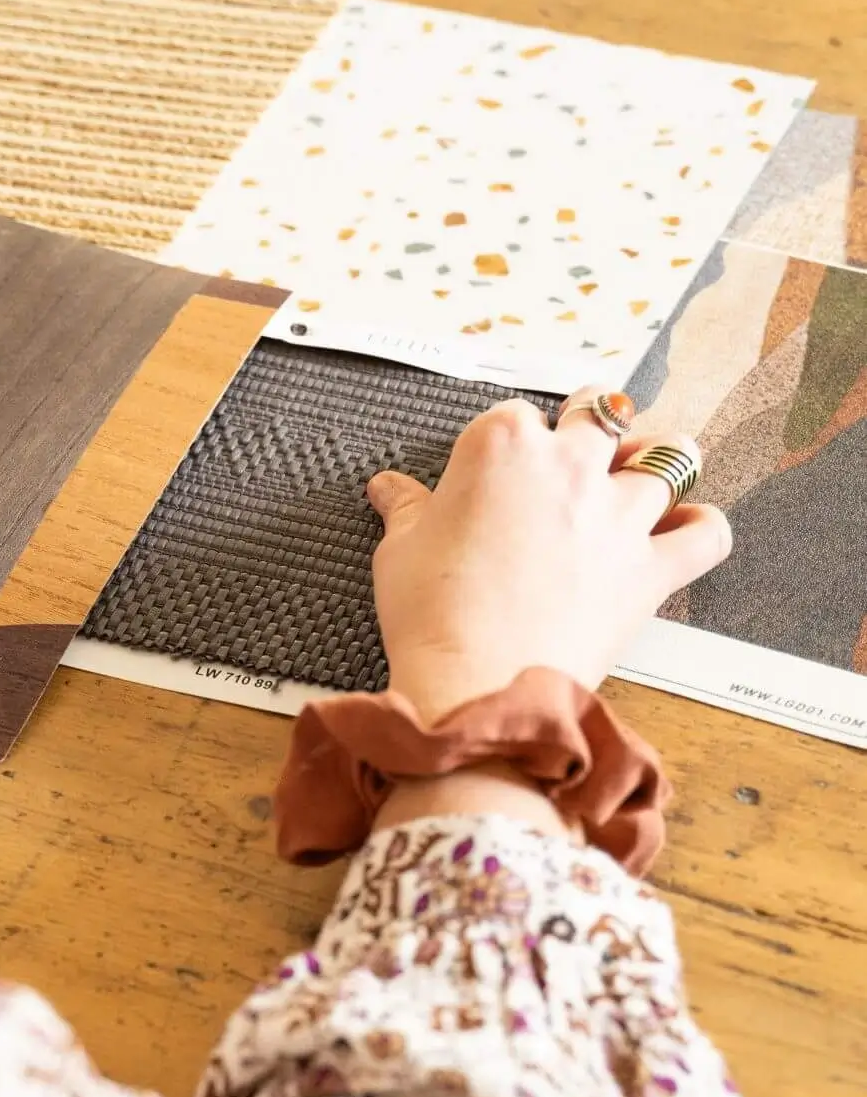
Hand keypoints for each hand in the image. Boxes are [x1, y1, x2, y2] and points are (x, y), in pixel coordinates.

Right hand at [366, 392, 730, 723]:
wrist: (478, 686)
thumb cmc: (433, 619)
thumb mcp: (400, 552)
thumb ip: (407, 509)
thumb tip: (389, 490)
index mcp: (501, 446)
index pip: (513, 414)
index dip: (509, 442)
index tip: (500, 470)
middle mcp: (569, 466)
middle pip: (600, 410)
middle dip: (592, 420)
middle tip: (579, 449)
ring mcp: (618, 514)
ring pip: (669, 455)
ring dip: (658, 460)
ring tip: (642, 475)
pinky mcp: (649, 568)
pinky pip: (705, 533)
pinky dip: (701, 527)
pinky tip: (686, 528)